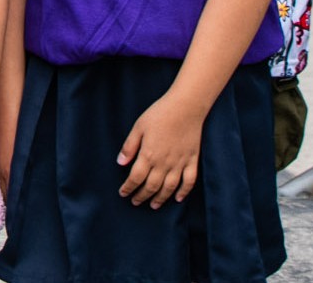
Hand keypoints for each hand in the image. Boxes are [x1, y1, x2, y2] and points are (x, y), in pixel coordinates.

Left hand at [115, 90, 207, 206]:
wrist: (186, 106)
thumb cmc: (160, 113)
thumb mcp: (139, 127)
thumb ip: (129, 146)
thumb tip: (120, 163)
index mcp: (148, 155)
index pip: (135, 178)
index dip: (128, 188)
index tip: (123, 193)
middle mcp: (164, 163)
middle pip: (151, 186)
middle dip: (141, 196)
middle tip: (135, 202)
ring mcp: (179, 163)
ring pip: (169, 188)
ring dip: (160, 199)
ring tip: (153, 205)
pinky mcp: (192, 160)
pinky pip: (189, 181)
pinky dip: (184, 192)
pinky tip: (178, 198)